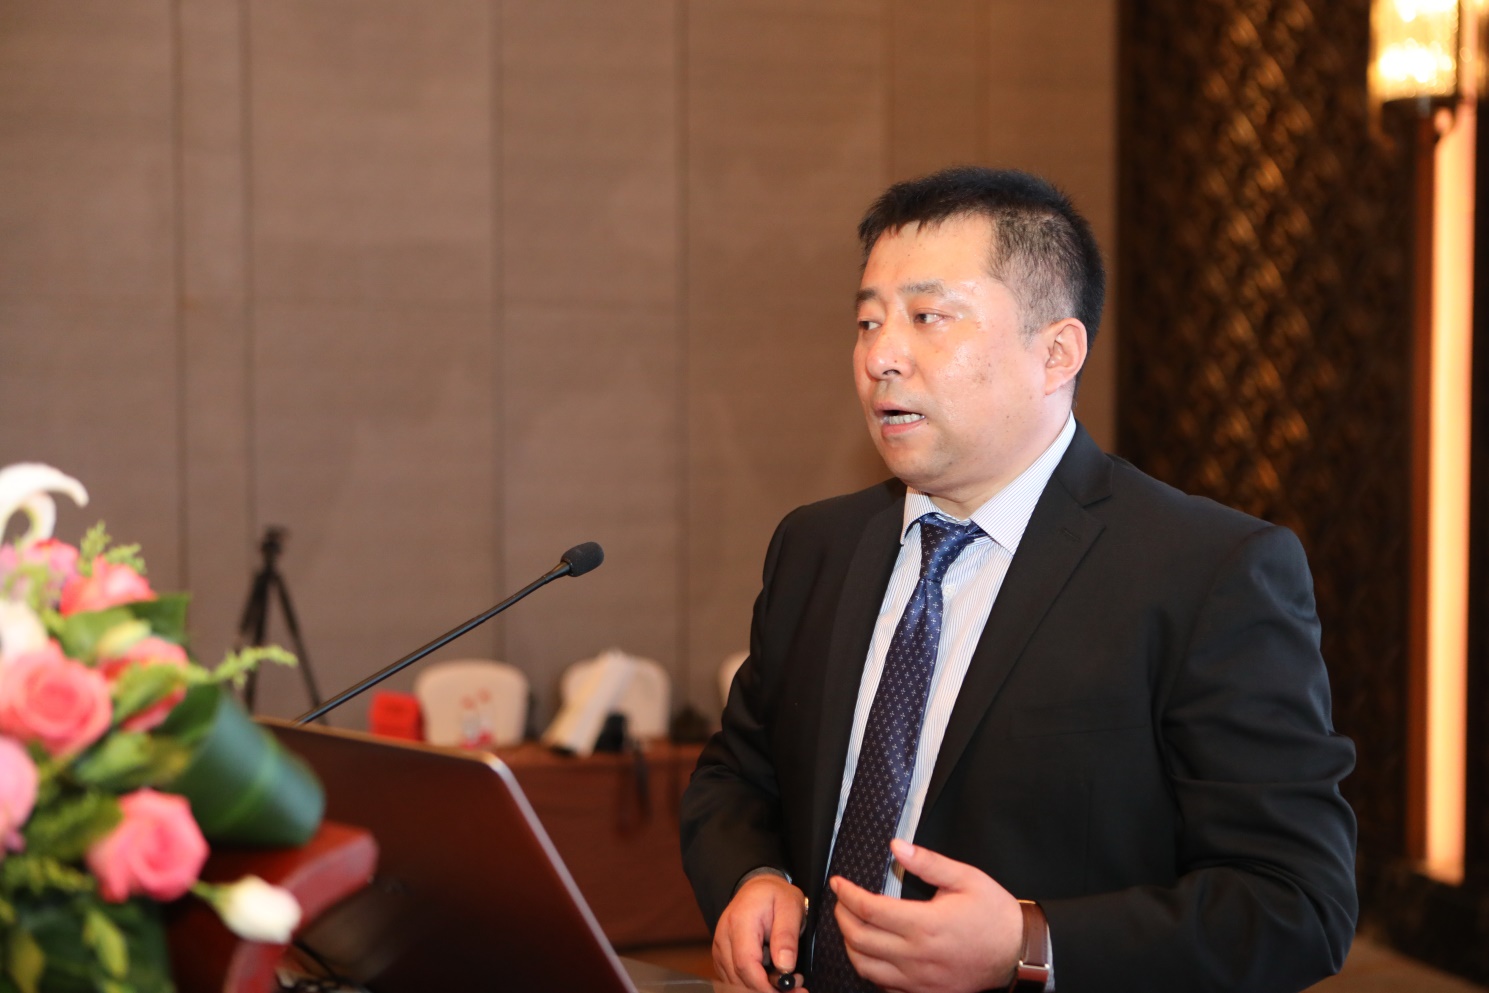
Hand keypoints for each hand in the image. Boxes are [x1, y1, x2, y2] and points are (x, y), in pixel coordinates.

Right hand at [713, 872, 809, 992]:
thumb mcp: (790, 907)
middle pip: (739, 978)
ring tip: (787, 982)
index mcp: (739, 922)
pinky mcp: (722, 957)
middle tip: (796, 990)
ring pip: (735, 982)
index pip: (745, 964)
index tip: (789, 991)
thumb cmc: (775, 895)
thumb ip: (787, 936)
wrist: (757, 887)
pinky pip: (734, 979)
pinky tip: (772, 980)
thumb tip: (785, 967)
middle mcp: (724, 937)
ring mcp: (720, 948)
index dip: (765, 985)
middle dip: (767, 990)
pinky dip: (753, 985)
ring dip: (761, 989)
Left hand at [829, 838, 1022, 992]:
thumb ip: (928, 863)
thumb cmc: (994, 915)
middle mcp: (916, 956)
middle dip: (842, 916)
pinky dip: (869, 969)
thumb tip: (896, 847)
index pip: (869, 909)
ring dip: (850, 944)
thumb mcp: (966, 879)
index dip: (847, 894)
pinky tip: (872, 953)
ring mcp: (918, 980)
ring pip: (865, 967)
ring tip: (851, 925)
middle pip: (859, 939)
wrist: (1018, 953)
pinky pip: (883, 987)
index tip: (838, 883)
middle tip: (841, 901)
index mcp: (924, 925)